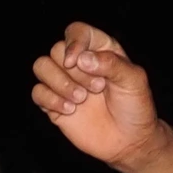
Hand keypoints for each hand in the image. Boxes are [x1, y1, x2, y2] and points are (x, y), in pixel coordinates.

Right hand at [30, 23, 166, 169]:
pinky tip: (70, 110)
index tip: (76, 61)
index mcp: (99, 49)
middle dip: (73, 71)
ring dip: (58, 83)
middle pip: (56, 50)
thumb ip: (111, 63)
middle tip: (96, 88)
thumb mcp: (134, 80)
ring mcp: (64, 83)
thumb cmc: (135, 107)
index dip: (73, 42)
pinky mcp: (54, 104)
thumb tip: (81, 58)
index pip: (76, 31)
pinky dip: (50, 100)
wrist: (129, 141)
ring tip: (80, 99)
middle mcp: (78, 63)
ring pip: (41, 67)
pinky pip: (37, 92)